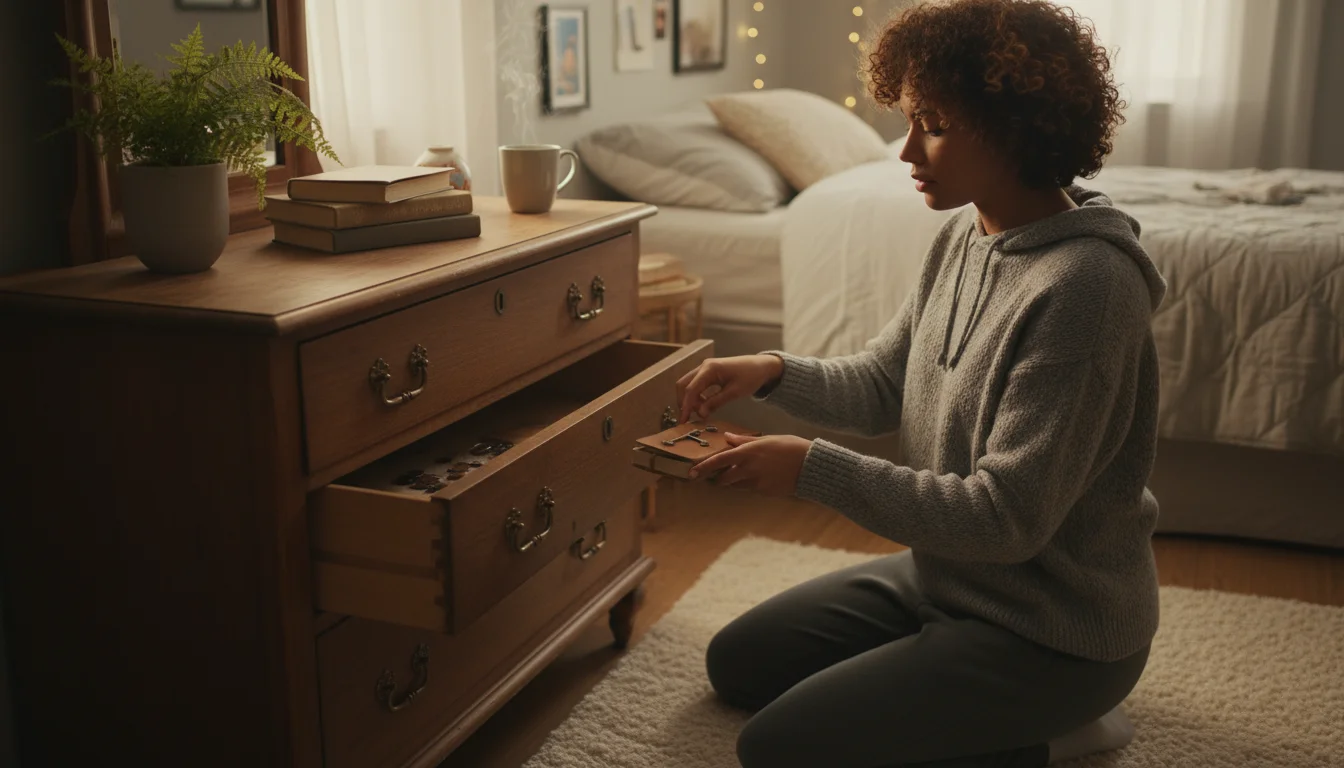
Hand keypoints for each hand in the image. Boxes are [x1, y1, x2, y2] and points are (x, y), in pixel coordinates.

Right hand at [676, 355, 784, 422]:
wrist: (761, 366)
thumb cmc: (751, 377)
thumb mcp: (734, 392)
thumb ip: (715, 402)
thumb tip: (700, 414)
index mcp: (710, 369)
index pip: (691, 389)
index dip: (685, 406)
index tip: (683, 421)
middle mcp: (703, 366)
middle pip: (683, 384)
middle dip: (684, 402)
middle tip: (691, 418)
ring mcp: (705, 368)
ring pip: (688, 384)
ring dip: (690, 399)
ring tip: (700, 412)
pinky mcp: (708, 372)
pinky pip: (695, 384)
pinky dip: (696, 395)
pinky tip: (703, 405)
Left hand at [690, 433, 811, 496]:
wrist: (811, 466)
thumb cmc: (791, 447)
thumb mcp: (767, 439)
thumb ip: (745, 440)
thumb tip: (728, 438)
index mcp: (749, 452)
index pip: (720, 461)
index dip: (704, 468)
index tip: (692, 473)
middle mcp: (749, 468)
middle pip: (724, 479)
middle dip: (718, 479)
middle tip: (715, 476)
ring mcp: (757, 482)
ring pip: (736, 485)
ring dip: (733, 482)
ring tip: (742, 474)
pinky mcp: (764, 492)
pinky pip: (750, 489)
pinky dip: (749, 484)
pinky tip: (762, 477)